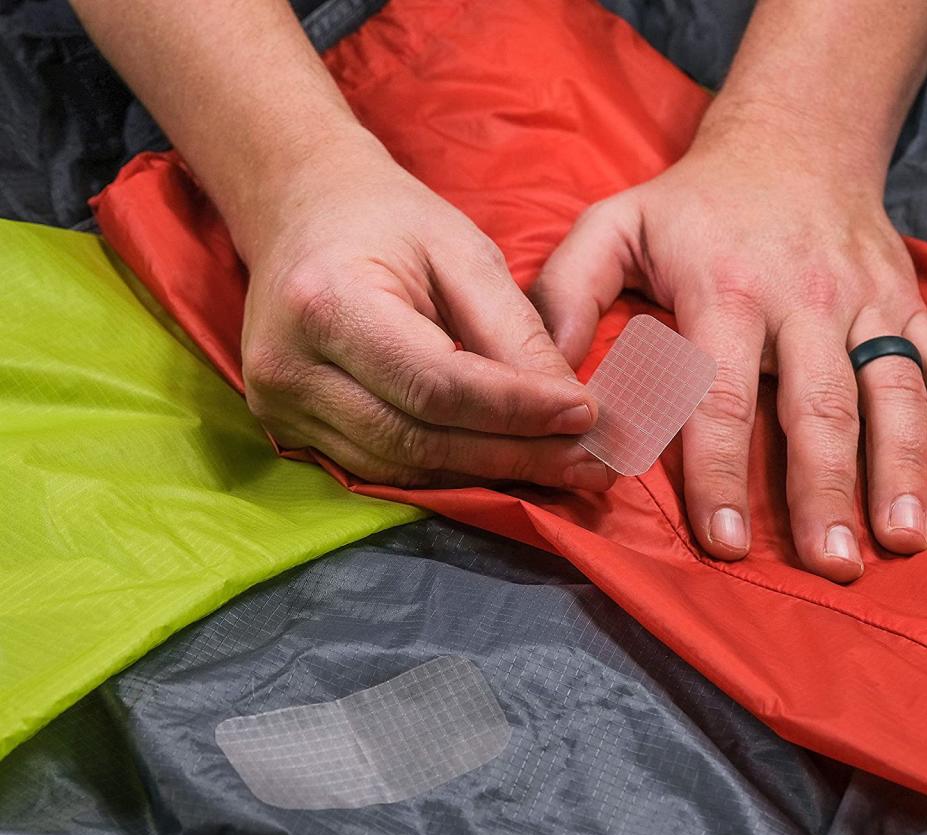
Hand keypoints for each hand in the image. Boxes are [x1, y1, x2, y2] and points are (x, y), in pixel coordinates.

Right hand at [237, 126, 612, 490]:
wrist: (302, 211)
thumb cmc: (388, 219)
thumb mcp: (463, 252)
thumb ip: (513, 333)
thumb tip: (570, 412)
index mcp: (327, 303)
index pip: (436, 384)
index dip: (516, 410)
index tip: (587, 416)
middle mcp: (288, 367)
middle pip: (419, 439)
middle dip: (514, 455)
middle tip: (588, 461)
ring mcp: (279, 405)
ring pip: (402, 466)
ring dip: (487, 472)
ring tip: (559, 466)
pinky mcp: (286, 426)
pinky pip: (380, 468)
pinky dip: (447, 468)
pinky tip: (498, 461)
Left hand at [532, 124, 926, 580]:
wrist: (792, 141)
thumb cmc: (690, 204)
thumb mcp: (611, 228)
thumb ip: (568, 297)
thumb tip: (549, 383)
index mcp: (723, 291)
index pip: (719, 397)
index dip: (721, 472)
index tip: (724, 542)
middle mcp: (802, 300)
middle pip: (818, 407)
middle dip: (824, 490)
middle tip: (829, 564)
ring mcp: (864, 302)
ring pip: (892, 392)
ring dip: (900, 469)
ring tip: (900, 539)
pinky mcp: (904, 303)